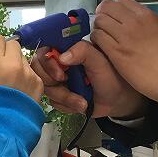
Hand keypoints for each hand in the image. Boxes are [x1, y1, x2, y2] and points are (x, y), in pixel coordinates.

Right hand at [0, 34, 43, 101]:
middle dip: (9, 52)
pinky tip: (23, 89)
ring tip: (14, 80)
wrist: (5, 126)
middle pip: (13, 45)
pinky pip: (32, 72)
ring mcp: (28, 72)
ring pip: (24, 58)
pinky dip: (27, 77)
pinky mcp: (38, 81)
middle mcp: (13, 63)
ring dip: (19, 64)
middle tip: (6, 63)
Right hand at [32, 40, 148, 117]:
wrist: (118, 99)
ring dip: (64, 98)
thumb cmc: (111, 74)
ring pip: (46, 89)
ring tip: (82, 102)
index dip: (47, 62)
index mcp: (67, 50)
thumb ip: (83, 51)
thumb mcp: (99, 60)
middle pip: (39, 71)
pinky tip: (80, 105)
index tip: (60, 73)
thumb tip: (62, 57)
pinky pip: (53, 103)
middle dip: (53, 82)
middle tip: (67, 85)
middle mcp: (59, 64)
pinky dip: (67, 106)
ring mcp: (58, 81)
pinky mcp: (60, 97)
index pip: (44, 51)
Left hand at [90, 0, 157, 102]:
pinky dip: (96, 40)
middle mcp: (134, 21)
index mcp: (147, 15)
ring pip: (99, 20)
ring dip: (98, 28)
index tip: (115, 18)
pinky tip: (101, 47)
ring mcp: (124, 36)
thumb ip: (146, 23)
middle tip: (104, 27)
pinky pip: (97, 37)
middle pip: (107, 7)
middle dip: (103, 15)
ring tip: (102, 37)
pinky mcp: (116, 51)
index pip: (121, 1)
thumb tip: (133, 21)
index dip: (115, 9)